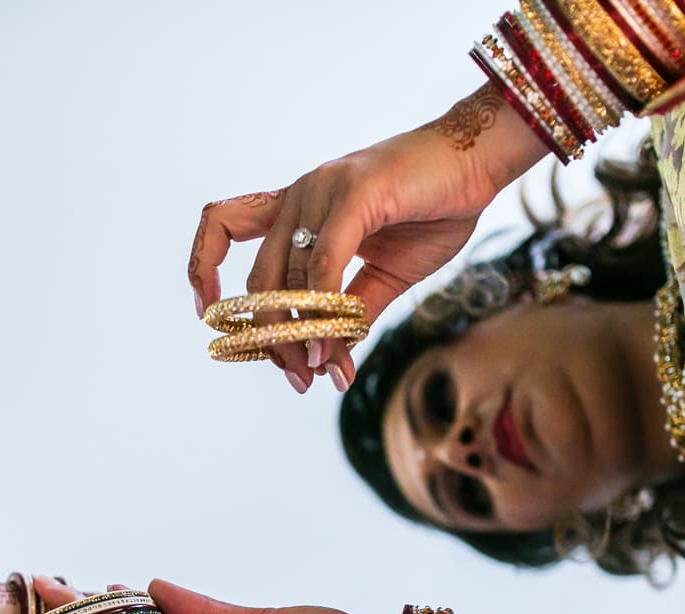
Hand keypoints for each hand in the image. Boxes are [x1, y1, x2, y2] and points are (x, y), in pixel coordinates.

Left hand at [187, 83, 546, 392]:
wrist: (480, 165)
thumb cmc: (434, 210)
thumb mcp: (386, 275)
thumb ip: (351, 313)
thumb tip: (329, 365)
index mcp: (297, 209)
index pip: (224, 230)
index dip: (204, 272)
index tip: (212, 324)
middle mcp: (299, 196)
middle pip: (258, 280)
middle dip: (272, 339)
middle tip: (298, 377)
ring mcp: (322, 191)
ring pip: (286, 278)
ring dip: (298, 335)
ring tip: (318, 370)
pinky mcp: (354, 193)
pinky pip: (323, 262)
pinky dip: (322, 308)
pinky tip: (334, 341)